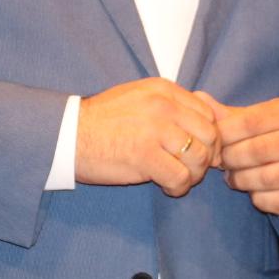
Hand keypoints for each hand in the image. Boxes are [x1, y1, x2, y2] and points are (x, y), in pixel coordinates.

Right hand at [75, 77, 217, 197]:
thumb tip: (210, 121)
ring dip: (194, 174)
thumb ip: (173, 105)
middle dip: (206, 157)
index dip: (210, 137)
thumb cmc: (104, 121)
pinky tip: (167, 188)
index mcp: (164, 90)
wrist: (67, 135)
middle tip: (192, 168)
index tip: (200, 151)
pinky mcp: (144, 156)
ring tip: (179, 179)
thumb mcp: (140, 98)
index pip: (209, 114)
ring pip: (199, 157)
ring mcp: (155, 130)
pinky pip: (180, 177)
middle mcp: (164, 106)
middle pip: (210, 136)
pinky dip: (179, 187)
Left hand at [199, 93, 278, 215]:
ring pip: (263, 178)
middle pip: (254, 152)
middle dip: (230, 160)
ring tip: (234, 177)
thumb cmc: (275, 136)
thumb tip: (198, 98)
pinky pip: (273, 200)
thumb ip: (228, 114)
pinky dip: (258, 198)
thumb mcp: (257, 119)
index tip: (214, 143)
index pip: (248, 123)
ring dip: (241, 181)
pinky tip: (255, 190)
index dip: (224, 135)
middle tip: (222, 163)